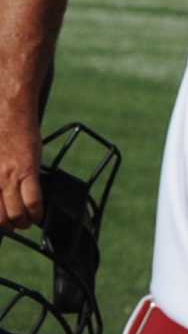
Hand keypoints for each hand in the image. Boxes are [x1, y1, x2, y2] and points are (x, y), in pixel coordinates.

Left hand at [0, 95, 40, 230]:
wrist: (6, 108)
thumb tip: (0, 188)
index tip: (2, 221)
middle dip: (7, 225)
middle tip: (12, 223)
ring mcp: (8, 177)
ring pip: (16, 215)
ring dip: (23, 222)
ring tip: (26, 220)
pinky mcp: (27, 171)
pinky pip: (33, 202)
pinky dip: (37, 212)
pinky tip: (38, 213)